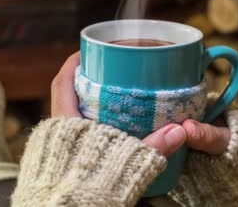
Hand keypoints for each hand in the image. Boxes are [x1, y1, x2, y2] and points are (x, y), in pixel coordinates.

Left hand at [50, 52, 229, 156]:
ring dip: (87, 102)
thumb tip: (181, 130)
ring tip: (110, 96)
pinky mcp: (62, 158)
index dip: (75, 63)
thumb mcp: (125, 161)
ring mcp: (56, 144)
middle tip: (108, 72)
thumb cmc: (90, 185)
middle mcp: (57, 130)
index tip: (90, 52)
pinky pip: (72, 131)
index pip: (64, 81)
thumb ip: (153, 145)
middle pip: (67, 94)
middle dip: (86, 81)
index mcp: (64, 122)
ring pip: (69, 113)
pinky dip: (88, 123)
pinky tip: (107, 126)